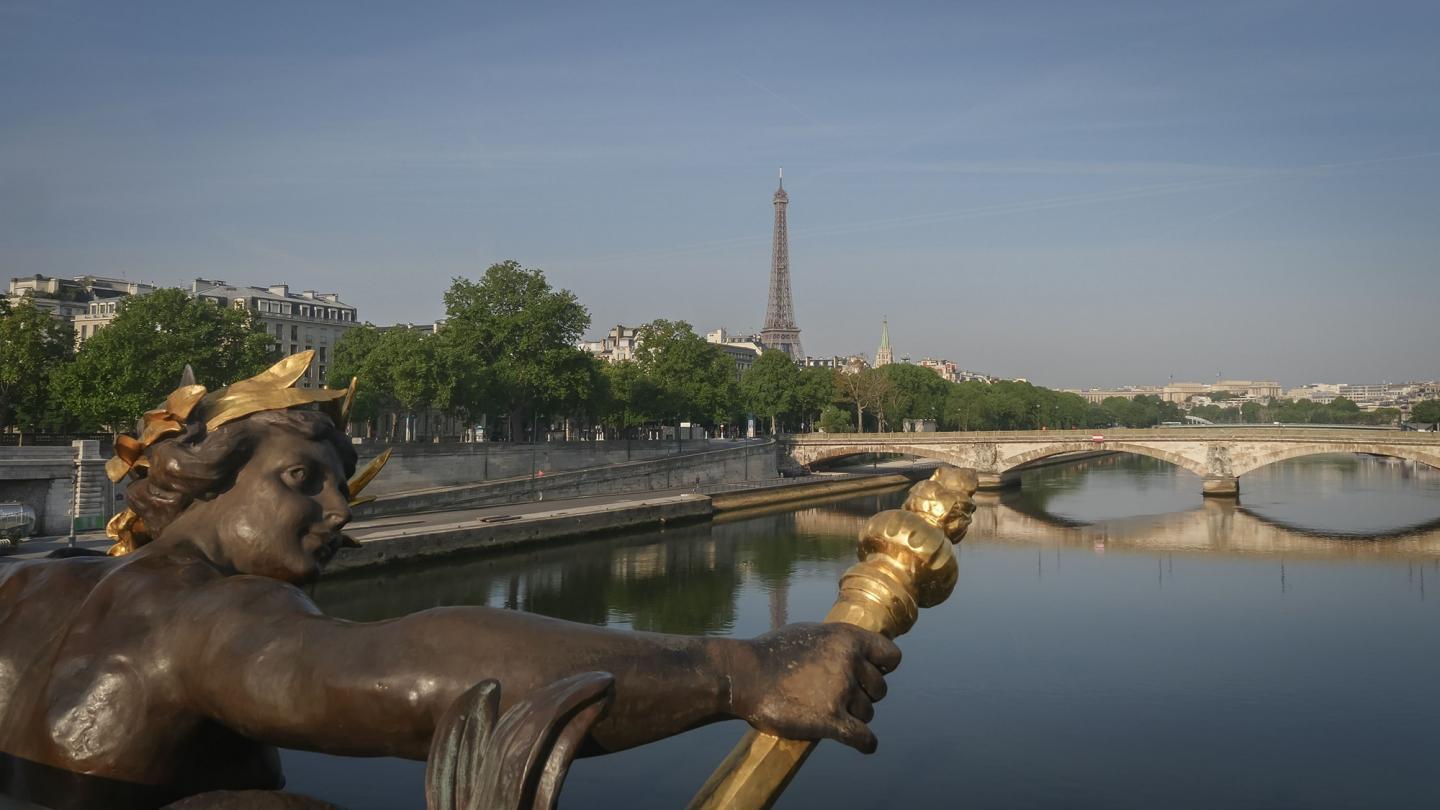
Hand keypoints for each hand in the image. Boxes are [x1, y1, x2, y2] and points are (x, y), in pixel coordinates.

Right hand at [726, 623, 900, 752]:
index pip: (890, 655)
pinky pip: (863, 738)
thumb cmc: (770, 653)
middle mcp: (849, 663)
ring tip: (831, 713)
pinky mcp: (830, 720)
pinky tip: (864, 744)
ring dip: (855, 717)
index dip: (882, 667)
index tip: (870, 675)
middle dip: (865, 695)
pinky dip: (866, 743)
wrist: (743, 676)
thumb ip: (836, 643)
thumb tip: (854, 651)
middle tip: (842, 698)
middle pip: (879, 689)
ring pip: (868, 713)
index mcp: (847, 638)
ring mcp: (841, 692)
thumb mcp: (809, 633)